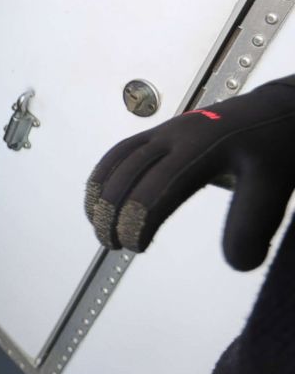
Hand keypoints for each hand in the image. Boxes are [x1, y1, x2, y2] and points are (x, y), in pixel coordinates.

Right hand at [85, 77, 294, 270]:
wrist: (278, 111)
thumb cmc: (275, 148)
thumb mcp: (274, 186)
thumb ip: (253, 223)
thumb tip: (235, 263)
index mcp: (202, 148)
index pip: (156, 186)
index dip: (138, 219)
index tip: (135, 246)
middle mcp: (176, 136)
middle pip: (127, 172)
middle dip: (110, 210)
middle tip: (111, 243)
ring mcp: (165, 131)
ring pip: (118, 159)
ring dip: (100, 192)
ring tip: (96, 224)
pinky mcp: (161, 133)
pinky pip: (121, 151)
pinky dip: (104, 175)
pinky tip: (102, 196)